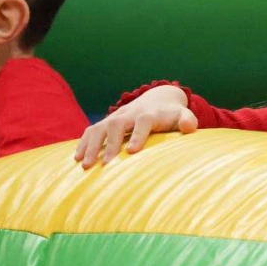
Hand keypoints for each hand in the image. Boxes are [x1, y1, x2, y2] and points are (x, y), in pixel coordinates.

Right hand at [75, 85, 196, 168]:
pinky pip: (91, 130)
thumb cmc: (172, 114)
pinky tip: (77, 159)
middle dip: (110, 144)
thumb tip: (189, 127)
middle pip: (116, 124)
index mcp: (149, 114)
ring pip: (99, 127)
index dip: (137, 135)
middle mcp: (130, 113)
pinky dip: (83, 143)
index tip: (132, 151)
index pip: (142, 122)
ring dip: (91, 145)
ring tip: (86, 166)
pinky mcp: (107, 122)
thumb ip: (188, 120)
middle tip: (105, 165)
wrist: (158, 99)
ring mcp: (116, 117)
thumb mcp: (183, 115)